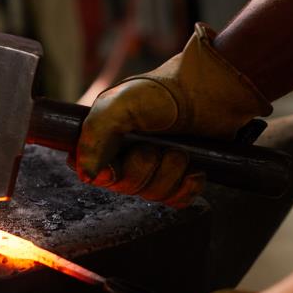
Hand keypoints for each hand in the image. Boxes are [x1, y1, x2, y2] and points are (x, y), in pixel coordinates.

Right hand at [74, 23, 270, 206]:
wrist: (205, 91)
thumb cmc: (160, 93)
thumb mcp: (119, 104)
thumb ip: (96, 134)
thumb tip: (86, 174)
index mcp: (103, 138)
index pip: (89, 172)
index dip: (106, 174)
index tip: (115, 166)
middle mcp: (124, 155)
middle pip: (123, 188)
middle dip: (143, 169)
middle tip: (156, 148)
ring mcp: (153, 168)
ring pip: (152, 195)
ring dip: (169, 174)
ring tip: (179, 151)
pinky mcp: (178, 177)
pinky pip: (176, 201)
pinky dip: (186, 188)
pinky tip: (193, 170)